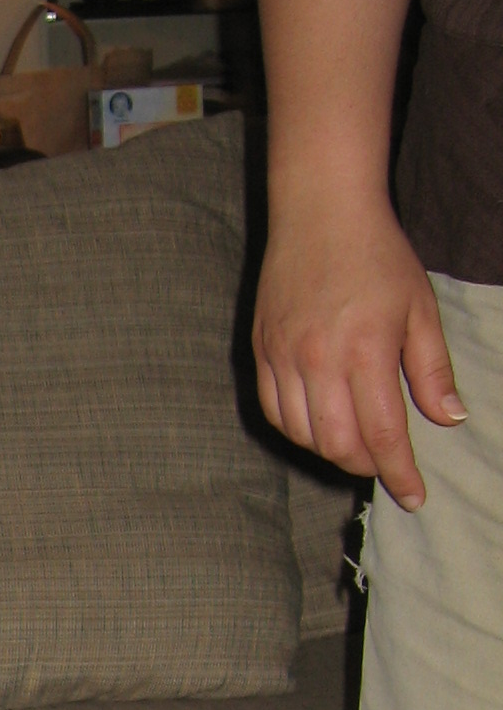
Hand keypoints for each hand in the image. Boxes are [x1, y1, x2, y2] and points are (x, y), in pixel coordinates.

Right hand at [253, 192, 464, 509]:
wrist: (320, 212)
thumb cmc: (378, 257)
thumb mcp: (420, 309)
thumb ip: (432, 369)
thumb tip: (448, 418)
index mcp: (365, 350)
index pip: (381, 432)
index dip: (399, 472)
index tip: (413, 496)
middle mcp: (318, 360)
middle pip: (338, 443)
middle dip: (366, 465)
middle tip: (387, 464)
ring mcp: (284, 357)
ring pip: (303, 434)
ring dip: (332, 450)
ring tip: (355, 444)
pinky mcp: (261, 351)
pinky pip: (274, 411)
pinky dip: (298, 430)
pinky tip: (320, 424)